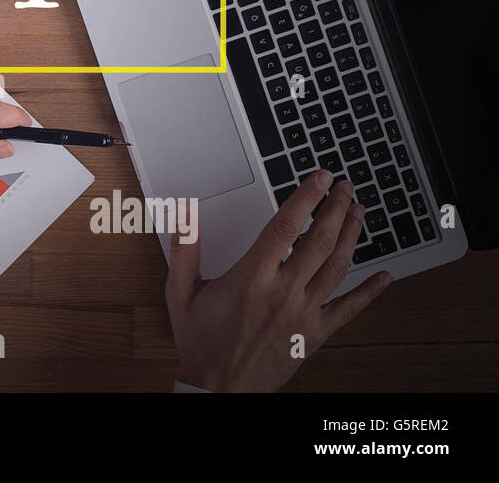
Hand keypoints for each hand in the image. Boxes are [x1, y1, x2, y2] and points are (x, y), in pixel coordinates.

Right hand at [167, 170, 391, 390]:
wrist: (219, 388)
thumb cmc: (201, 341)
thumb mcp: (181, 291)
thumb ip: (185, 249)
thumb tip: (185, 213)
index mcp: (251, 277)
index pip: (285, 226)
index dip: (305, 198)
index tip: (318, 178)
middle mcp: (283, 291)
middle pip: (319, 240)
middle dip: (335, 208)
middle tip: (344, 187)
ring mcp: (304, 313)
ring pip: (337, 267)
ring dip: (352, 236)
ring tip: (358, 213)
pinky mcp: (315, 334)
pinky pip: (350, 310)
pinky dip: (371, 292)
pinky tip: (385, 277)